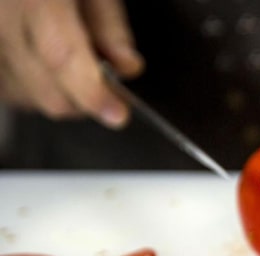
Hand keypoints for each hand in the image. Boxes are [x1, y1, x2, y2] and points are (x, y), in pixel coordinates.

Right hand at [0, 0, 143, 127]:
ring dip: (59, 94)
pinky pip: (8, 86)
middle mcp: (1, 18)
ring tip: (77, 65)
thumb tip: (127, 67)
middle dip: (86, 101)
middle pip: (46, 90)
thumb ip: (109, 20)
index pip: (61, 58)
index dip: (92, 94)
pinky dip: (32, 86)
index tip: (117, 114)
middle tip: (112, 89)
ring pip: (26, 95)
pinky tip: (47, 67)